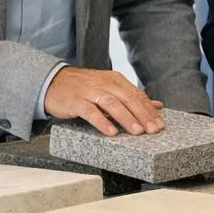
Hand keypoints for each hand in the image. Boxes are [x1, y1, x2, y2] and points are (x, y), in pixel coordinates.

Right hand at [45, 67, 164, 136]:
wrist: (53, 81)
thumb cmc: (84, 87)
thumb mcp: (109, 88)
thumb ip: (132, 97)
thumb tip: (157, 105)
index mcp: (116, 80)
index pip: (137, 95)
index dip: (150, 110)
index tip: (160, 124)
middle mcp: (105, 83)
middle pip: (128, 99)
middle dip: (143, 115)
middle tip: (153, 129)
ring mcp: (90, 91)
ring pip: (112, 104)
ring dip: (126, 118)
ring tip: (137, 131)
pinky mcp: (76, 101)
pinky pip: (91, 111)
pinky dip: (102, 122)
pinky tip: (111, 132)